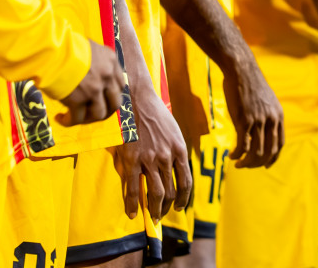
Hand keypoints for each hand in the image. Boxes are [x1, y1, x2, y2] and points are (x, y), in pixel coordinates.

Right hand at [59, 42, 122, 125]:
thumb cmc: (63, 45)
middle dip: (104, 111)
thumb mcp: (88, 48)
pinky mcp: (78, 100)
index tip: (100, 99)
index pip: (120, 84)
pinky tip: (59, 118)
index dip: (111, 95)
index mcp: (111, 61)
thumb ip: (94, 61)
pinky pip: (77, 119)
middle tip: (91, 113)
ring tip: (74, 117)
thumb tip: (89, 72)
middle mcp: (107, 75)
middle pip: (115, 103)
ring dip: (88, 119)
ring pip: (100, 114)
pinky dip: (68, 122)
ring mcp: (94, 89)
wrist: (51, 49)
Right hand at [113, 74, 191, 219]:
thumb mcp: (173, 132)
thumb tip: (172, 173)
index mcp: (180, 150)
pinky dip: (132, 204)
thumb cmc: (156, 115)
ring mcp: (149, 160)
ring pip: (155, 193)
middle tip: (161, 215)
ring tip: (151, 217)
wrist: (137, 99)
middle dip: (167, 207)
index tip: (179, 206)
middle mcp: (167, 157)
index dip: (183, 198)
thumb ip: (174, 153)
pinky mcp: (132, 160)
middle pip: (171, 191)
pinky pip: (133, 189)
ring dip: (154, 209)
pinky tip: (132, 214)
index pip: (186, 182)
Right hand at [224, 56, 284, 168]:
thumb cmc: (250, 84)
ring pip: (255, 152)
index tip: (265, 165)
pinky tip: (231, 156)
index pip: (280, 144)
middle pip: (268, 152)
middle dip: (257, 163)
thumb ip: (266, 116)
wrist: (241, 70)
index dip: (273, 157)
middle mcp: (271, 120)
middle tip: (246, 166)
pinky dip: (237, 155)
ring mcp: (258, 120)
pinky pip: (242, 145)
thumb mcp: (265, 101)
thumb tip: (260, 132)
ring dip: (246, 163)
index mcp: (278, 115)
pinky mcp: (244, 120)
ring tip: (238, 164)